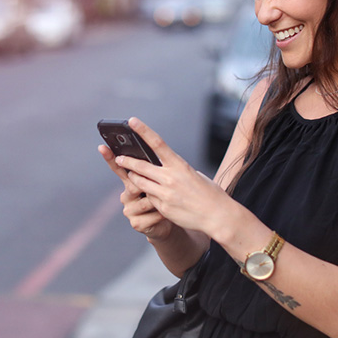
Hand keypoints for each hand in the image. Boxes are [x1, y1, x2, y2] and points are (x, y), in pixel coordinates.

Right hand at [98, 143, 172, 240]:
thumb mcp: (159, 181)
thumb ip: (152, 170)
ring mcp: (129, 210)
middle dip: (147, 185)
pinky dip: (161, 214)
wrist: (169, 221)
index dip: (110, 157)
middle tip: (158, 184)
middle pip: (133, 184)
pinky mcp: (136, 224)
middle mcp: (126, 195)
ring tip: (167, 200)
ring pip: (145, 201)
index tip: (102, 146)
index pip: (118, 167)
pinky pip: (151, 215)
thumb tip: (154, 155)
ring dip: (159, 200)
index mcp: (130, 181)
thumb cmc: (165, 196)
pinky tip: (165, 213)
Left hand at [113, 117, 233, 236]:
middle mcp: (170, 178)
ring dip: (133, 178)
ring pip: (140, 183)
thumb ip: (177, 170)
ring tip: (130, 175)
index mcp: (180, 165)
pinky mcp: (163, 208)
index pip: (157, 143)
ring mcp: (165, 194)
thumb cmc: (209, 193)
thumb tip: (165, 168)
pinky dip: (148, 195)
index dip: (143, 130)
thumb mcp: (194, 175)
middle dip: (127, 161)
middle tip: (119, 158)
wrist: (217, 216)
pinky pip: (149, 199)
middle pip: (141, 166)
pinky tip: (150, 196)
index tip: (132, 121)